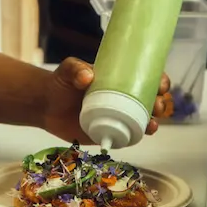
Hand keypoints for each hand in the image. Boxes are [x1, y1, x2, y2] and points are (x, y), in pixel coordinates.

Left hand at [41, 58, 169, 144]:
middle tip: (157, 105)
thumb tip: (87, 76)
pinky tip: (141, 136)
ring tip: (152, 124)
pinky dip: (138, 137)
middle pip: (150, 100)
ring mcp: (117, 116)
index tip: (161, 84)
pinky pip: (129, 136)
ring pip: (144, 119)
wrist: (45, 105)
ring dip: (154, 122)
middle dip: (161, 103)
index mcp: (118, 79)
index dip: (159, 80)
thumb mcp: (68, 69)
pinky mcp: (110, 133)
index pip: (145, 77)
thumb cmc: (61, 82)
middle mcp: (122, 98)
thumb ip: (75, 69)